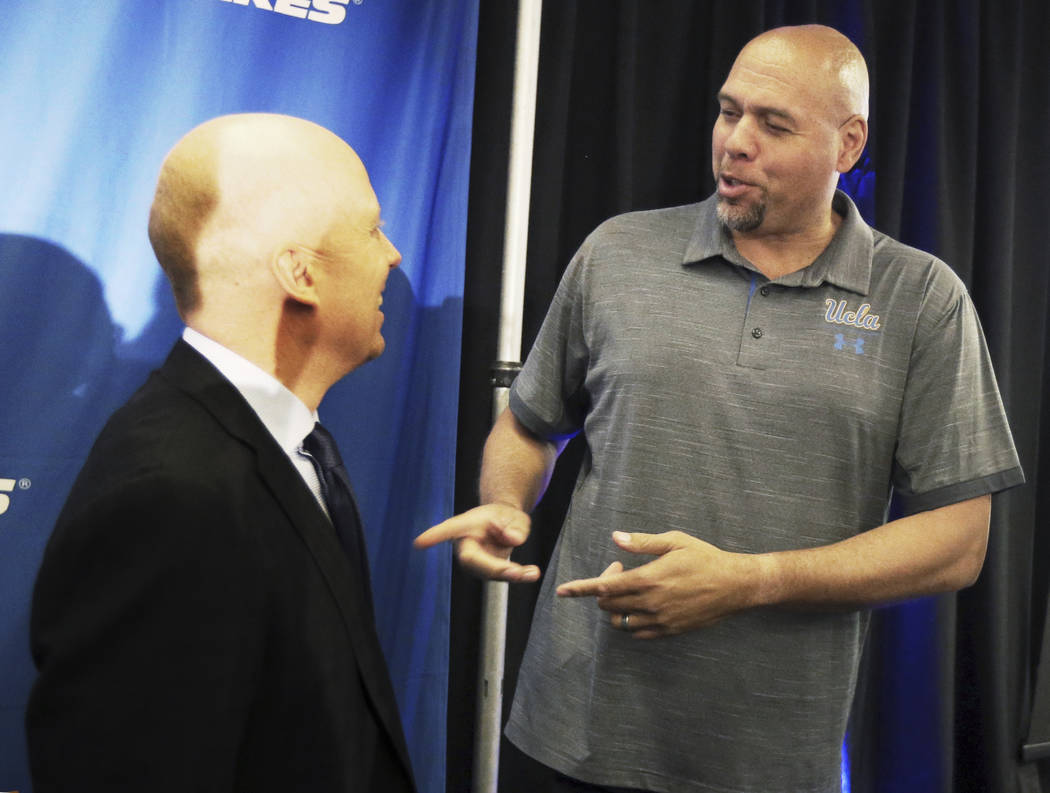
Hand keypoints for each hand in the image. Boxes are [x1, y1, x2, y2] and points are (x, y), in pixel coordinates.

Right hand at [413, 504, 540, 582]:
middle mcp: (466, 546)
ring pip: (489, 573)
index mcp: (465, 526)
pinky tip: (533, 573)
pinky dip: (519, 576)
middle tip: (515, 570)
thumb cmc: (503, 516)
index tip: (419, 542)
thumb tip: (513, 539)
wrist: (504, 524)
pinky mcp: (488, 571)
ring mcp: (476, 561)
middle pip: (473, 560)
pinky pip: (501, 576)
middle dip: (493, 567)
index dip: (434, 536)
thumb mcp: (513, 515)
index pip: (448, 530)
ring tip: (532, 573)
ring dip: (511, 575)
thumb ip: (514, 526)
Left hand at [556, 530, 760, 637]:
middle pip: (608, 605)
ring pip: (620, 622)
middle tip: (619, 569)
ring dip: (615, 608)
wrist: (736, 586)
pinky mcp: (670, 631)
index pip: (604, 587)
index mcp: (648, 579)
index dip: (580, 589)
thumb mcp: (675, 542)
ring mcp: (660, 620)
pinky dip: (631, 622)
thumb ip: (642, 543)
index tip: (562, 590)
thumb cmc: (705, 558)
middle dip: (604, 589)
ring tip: (630, 589)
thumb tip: (616, 538)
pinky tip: (640, 606)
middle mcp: (651, 603)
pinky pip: (638, 634)